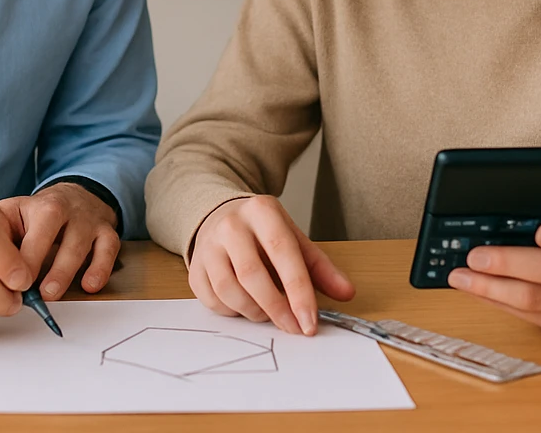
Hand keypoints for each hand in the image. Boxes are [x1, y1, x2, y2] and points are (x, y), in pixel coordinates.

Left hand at [0, 181, 120, 300]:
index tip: (10, 282)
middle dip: (41, 261)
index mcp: (40, 206)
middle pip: (54, 230)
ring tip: (52, 293)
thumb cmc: (37, 215)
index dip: (21, 258)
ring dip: (66, 271)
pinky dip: (101, 268)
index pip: (30, 230)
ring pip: (81, 244)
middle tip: (30, 290)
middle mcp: (65, 209)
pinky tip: (90, 285)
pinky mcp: (107, 232)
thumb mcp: (14, 213)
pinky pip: (108, 249)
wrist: (76, 197)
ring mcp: (88, 221)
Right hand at [189, 195, 355, 335]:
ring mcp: (207, 246)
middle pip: (252, 275)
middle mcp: (230, 225)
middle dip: (277, 308)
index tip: (310, 322)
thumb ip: (320, 268)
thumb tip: (347, 293)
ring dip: (255, 312)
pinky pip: (214, 301)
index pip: (283, 253)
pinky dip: (234, 312)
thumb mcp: (295, 240)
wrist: (221, 218)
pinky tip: (247, 307)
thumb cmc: (264, 234)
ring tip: (270, 313)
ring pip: (230, 291)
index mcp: (262, 211)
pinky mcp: (194, 268)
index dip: (298, 291)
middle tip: (294, 328)